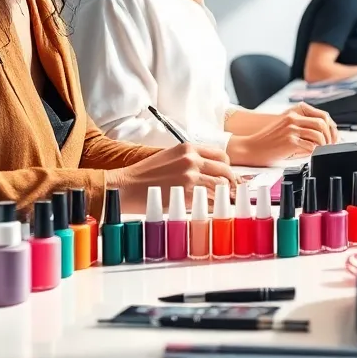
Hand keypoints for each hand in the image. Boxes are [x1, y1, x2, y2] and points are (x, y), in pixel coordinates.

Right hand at [109, 143, 238, 206]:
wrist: (125, 186)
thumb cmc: (144, 175)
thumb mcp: (169, 157)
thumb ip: (190, 161)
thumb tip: (208, 173)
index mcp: (188, 148)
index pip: (221, 154)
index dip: (227, 167)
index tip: (227, 176)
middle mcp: (192, 159)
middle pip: (225, 170)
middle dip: (230, 183)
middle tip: (230, 193)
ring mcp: (190, 176)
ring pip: (221, 186)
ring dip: (224, 196)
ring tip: (222, 203)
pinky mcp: (186, 193)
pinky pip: (210, 201)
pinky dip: (214, 206)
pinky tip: (211, 209)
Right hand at [228, 104, 333, 164]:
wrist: (250, 148)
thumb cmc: (266, 141)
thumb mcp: (284, 128)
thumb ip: (300, 128)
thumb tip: (319, 136)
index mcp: (293, 115)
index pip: (321, 116)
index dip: (331, 127)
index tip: (333, 136)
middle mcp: (293, 120)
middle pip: (322, 124)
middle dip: (331, 136)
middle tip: (331, 146)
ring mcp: (292, 130)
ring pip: (319, 135)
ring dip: (324, 145)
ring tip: (322, 151)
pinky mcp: (290, 141)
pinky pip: (310, 146)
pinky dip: (315, 152)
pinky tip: (313, 155)